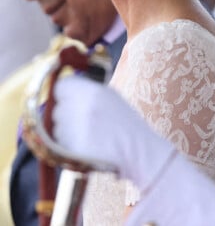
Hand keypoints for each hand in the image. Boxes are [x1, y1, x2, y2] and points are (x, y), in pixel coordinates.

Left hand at [54, 76, 175, 191]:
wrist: (136, 149)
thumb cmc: (126, 122)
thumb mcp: (111, 96)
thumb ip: (88, 91)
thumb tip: (67, 90)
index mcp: (92, 92)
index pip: (61, 86)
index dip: (65, 92)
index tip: (70, 97)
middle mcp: (81, 108)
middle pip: (57, 108)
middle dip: (67, 113)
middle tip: (84, 118)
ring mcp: (75, 130)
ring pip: (58, 127)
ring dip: (67, 130)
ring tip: (88, 133)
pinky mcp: (71, 149)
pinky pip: (60, 144)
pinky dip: (69, 145)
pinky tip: (87, 144)